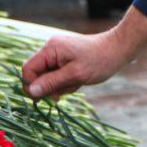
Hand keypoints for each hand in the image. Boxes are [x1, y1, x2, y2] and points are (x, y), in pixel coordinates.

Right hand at [21, 7, 146, 99]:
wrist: (118, 49)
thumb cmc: (99, 61)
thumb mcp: (75, 75)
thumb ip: (52, 82)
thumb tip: (30, 91)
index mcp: (51, 49)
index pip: (28, 69)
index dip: (31, 86)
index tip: (44, 98)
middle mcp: (51, 48)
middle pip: (37, 74)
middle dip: (50, 86)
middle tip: (67, 89)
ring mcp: (58, 53)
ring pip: (48, 76)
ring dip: (60, 85)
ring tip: (76, 83)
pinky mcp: (65, 58)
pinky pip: (57, 74)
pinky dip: (65, 81)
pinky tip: (78, 81)